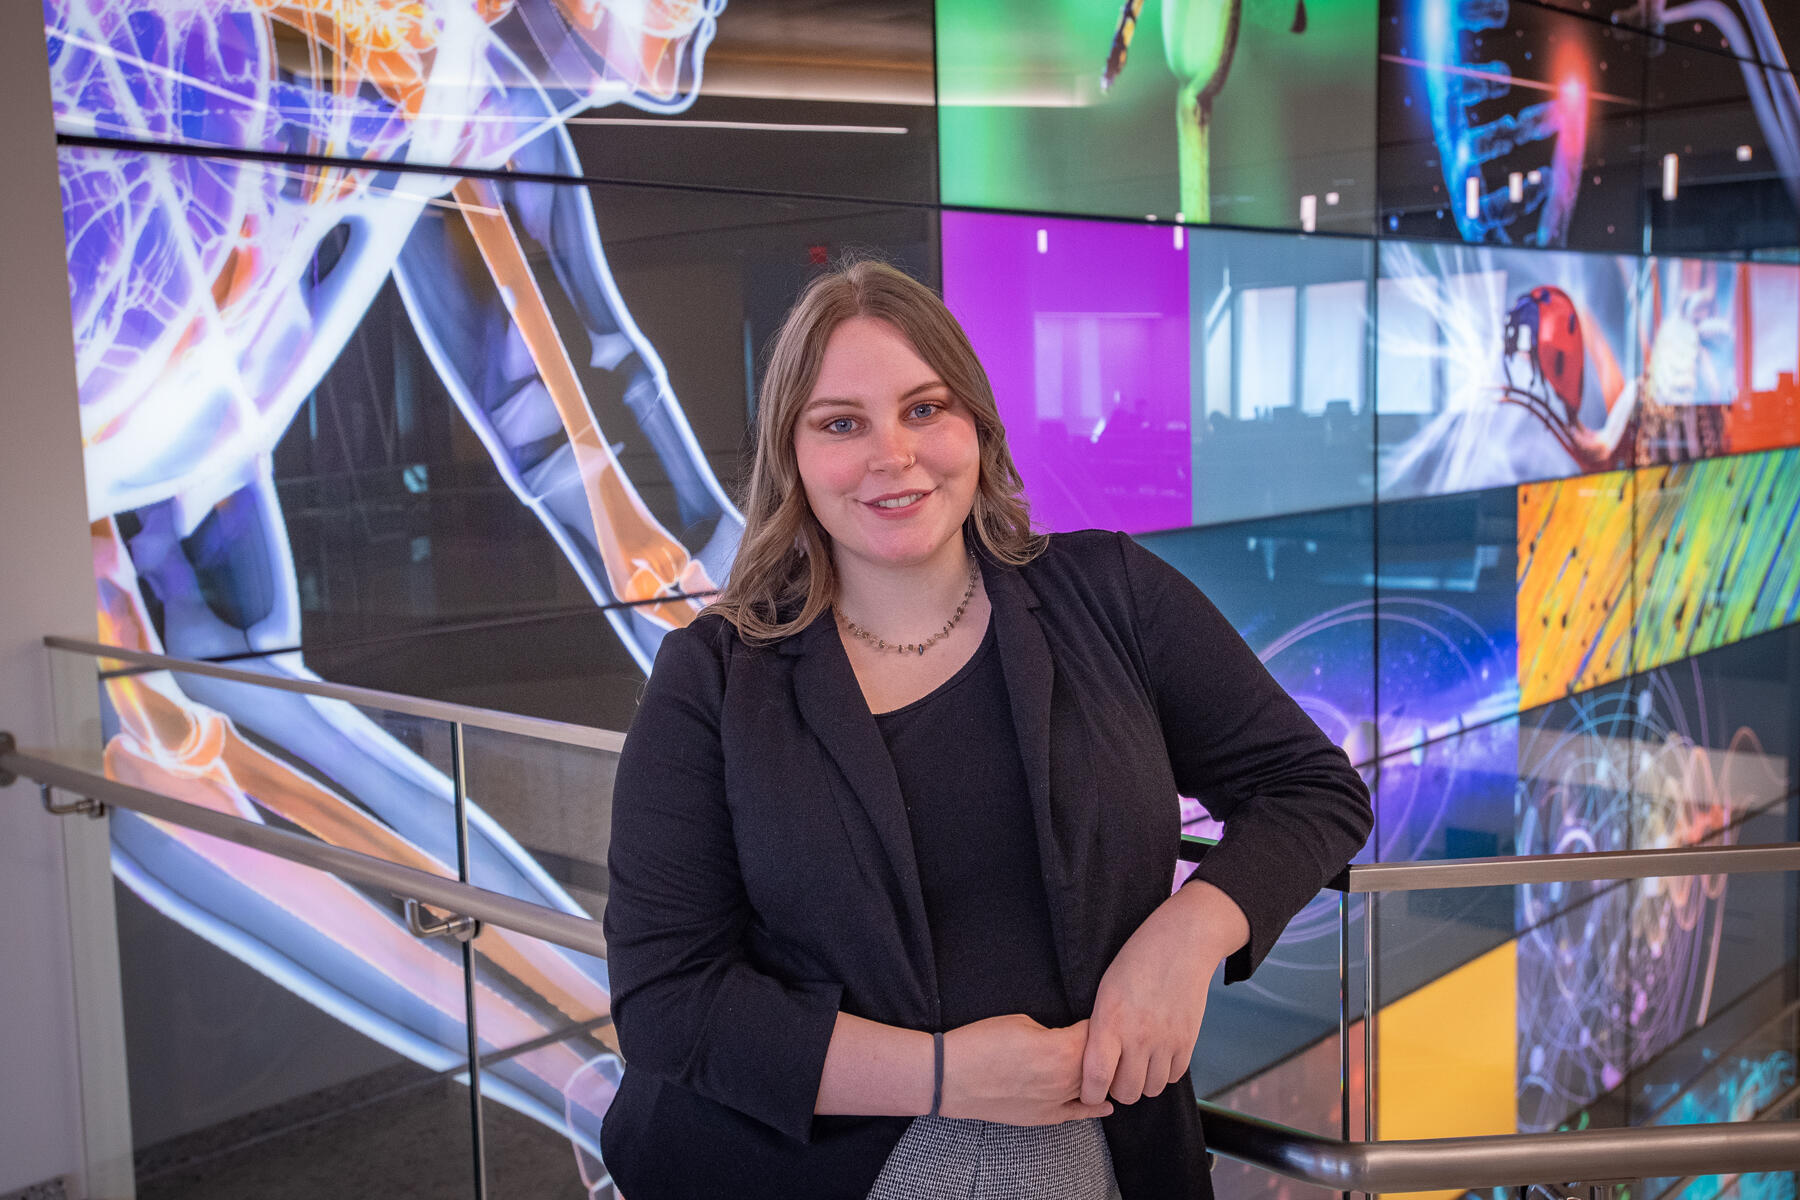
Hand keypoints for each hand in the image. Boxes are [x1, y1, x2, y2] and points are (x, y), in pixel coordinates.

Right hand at [940, 1014, 1115, 1125]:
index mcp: (1061, 1050)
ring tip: (1104, 1062)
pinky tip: (1107, 1104)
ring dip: (1099, 1074)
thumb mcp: (1022, 1022)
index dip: (1098, 1021)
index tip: (1099, 1015)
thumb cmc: (982, 1042)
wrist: (951, 1077)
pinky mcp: (1045, 1118)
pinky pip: (1079, 1114)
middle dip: (1103, 1048)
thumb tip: (1066, 1039)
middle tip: (1101, 1036)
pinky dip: (1096, 1108)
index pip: (1097, 1033)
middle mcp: (1066, 1079)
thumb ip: (1053, 1032)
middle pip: (1101, 1063)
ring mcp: (1057, 1102)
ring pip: (1093, 1088)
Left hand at [1080, 881, 1247, 1106]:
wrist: (1181, 941)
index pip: (1097, 1078)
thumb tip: (1094, 1061)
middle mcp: (1138, 1036)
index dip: (1089, 1094)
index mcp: (1109, 1021)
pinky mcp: (1188, 1040)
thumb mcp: (1105, 989)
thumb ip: (1100, 1027)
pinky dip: (1164, 1073)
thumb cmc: (1136, 961)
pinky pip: (1174, 1077)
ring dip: (1142, 1082)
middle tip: (1115, 1074)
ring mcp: (1166, 1040)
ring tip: (1137, 1064)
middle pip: (1126, 1092)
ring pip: (1152, 1089)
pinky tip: (1158, 1055)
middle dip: (1117, 1089)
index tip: (1088, 1092)